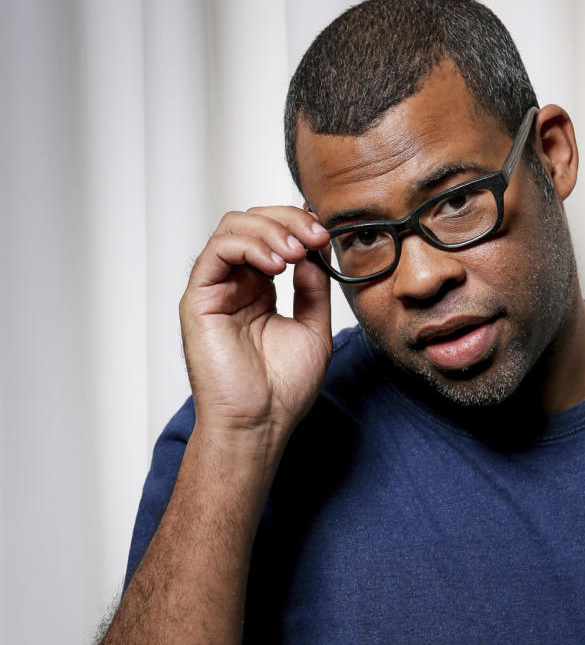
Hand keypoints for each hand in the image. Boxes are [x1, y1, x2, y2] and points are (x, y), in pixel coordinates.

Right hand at [179, 206, 332, 438]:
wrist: (259, 424)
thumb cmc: (282, 391)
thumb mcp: (314, 330)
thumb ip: (314, 289)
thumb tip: (314, 251)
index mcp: (260, 290)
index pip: (273, 237)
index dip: (298, 227)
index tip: (325, 236)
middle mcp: (235, 285)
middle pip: (252, 223)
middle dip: (288, 221)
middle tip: (315, 237)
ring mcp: (216, 290)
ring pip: (233, 228)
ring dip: (269, 230)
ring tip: (296, 252)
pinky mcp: (199, 299)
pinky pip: (216, 251)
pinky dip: (248, 245)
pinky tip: (275, 264)